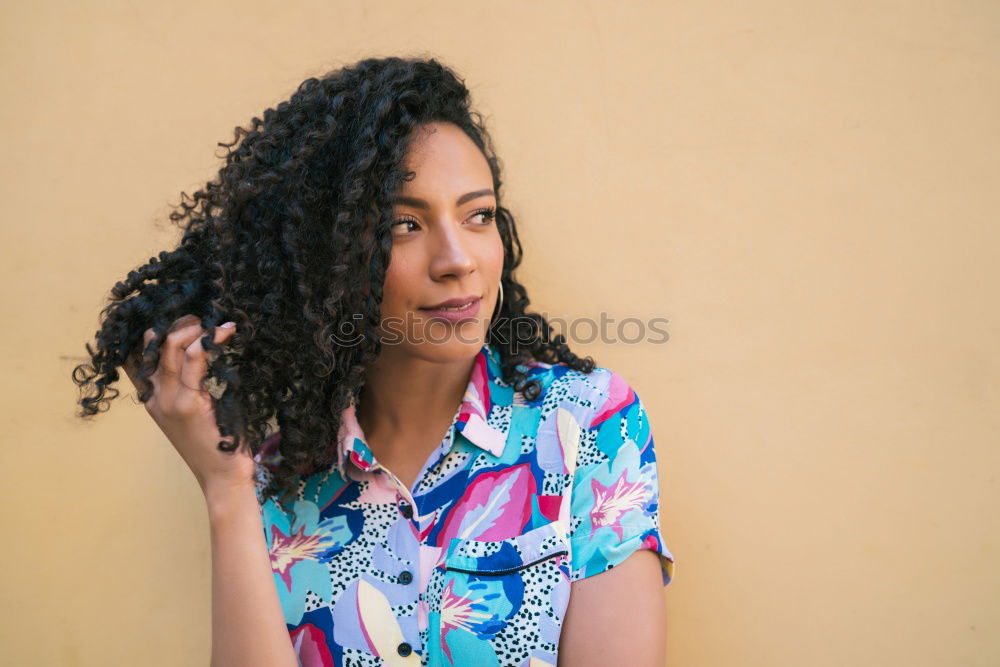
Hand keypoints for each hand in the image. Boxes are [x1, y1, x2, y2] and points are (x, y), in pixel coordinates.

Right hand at [121, 314, 253, 496]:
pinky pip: (195, 357)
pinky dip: (210, 339)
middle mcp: (156, 398)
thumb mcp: (198, 414)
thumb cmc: (217, 446)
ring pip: (171, 346)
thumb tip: (200, 358)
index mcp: (154, 401)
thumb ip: (191, 390)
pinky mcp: (190, 402)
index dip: (150, 333)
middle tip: (200, 317)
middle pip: (154, 346)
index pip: (137, 358)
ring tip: (215, 323)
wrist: (222, 477)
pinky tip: (225, 331)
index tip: (176, 318)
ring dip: (193, 327)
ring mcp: (170, 400)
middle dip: (177, 323)